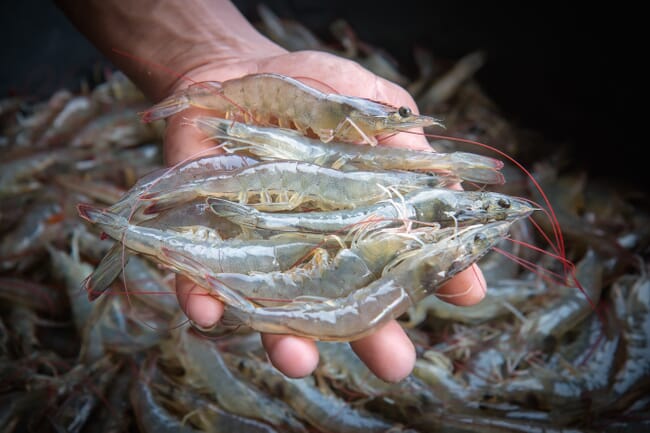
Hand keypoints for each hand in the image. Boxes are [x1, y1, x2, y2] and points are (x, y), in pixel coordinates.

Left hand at [163, 49, 487, 381]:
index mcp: (358, 215)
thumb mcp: (369, 102)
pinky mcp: (205, 235)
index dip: (433, 275)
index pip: (400, 256)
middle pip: (343, 298)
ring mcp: (260, 243)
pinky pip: (198, 275)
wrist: (235, 71)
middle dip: (369, 334)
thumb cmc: (310, 87)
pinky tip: (209, 312)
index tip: (465, 295)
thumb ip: (404, 143)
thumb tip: (452, 191)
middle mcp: (314, 241)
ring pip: (275, 303)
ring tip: (300, 360)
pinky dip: (202, 296)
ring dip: (286, 336)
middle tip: (395, 365)